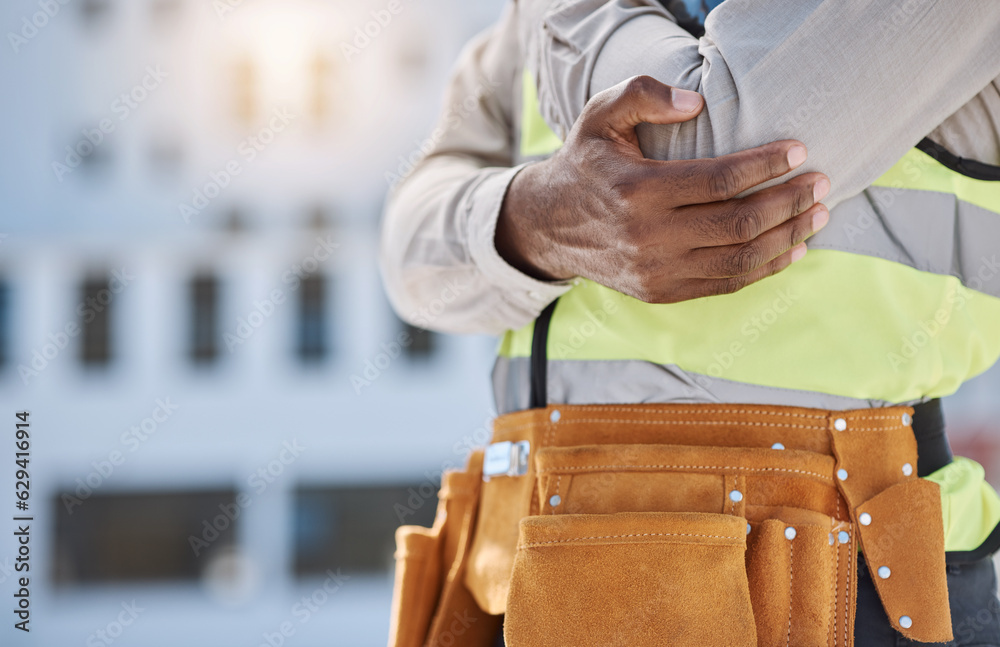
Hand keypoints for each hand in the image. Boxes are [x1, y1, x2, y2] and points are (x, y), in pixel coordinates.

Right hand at [495, 75, 830, 302]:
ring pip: (740, 260)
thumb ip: (643, 95)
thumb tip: (697, 103)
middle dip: (790, 202)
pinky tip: (791, 249)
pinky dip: (765, 268)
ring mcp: (657, 271)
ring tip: (818, 214)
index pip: (720, 181)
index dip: (766, 166)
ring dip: (788, 238)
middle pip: (739, 224)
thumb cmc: (586, 165)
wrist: (550, 227)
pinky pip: (726, 284)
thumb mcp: (600, 118)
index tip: (798, 151)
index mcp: (638, 192)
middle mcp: (649, 237)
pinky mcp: (662, 292)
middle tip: (821, 183)